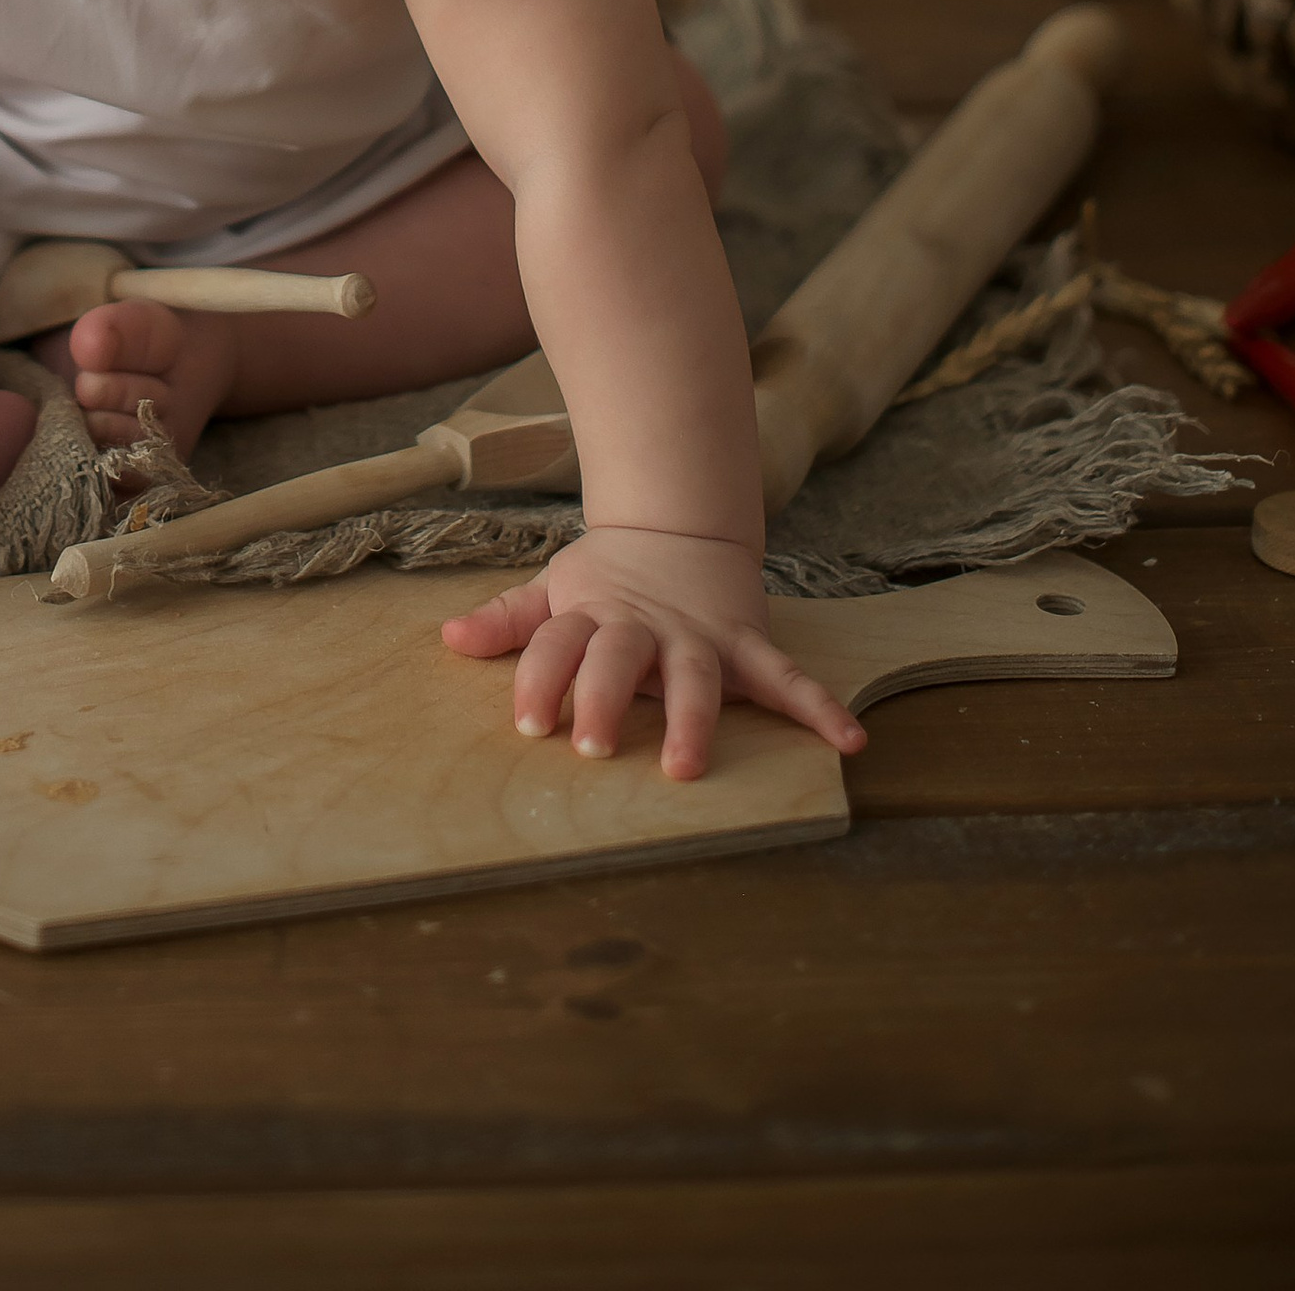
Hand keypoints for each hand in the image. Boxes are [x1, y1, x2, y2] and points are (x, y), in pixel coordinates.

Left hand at [441, 526, 867, 781]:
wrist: (680, 529)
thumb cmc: (608, 577)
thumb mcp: (554, 590)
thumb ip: (507, 620)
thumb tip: (446, 638)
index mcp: (593, 614)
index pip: (557, 644)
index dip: (538, 678)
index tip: (526, 722)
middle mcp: (644, 627)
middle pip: (619, 657)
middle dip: (604, 697)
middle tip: (590, 744)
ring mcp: (698, 636)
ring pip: (695, 675)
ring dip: (691, 718)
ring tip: (685, 765)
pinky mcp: (745, 644)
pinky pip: (785, 677)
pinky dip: (819, 706)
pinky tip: (848, 740)